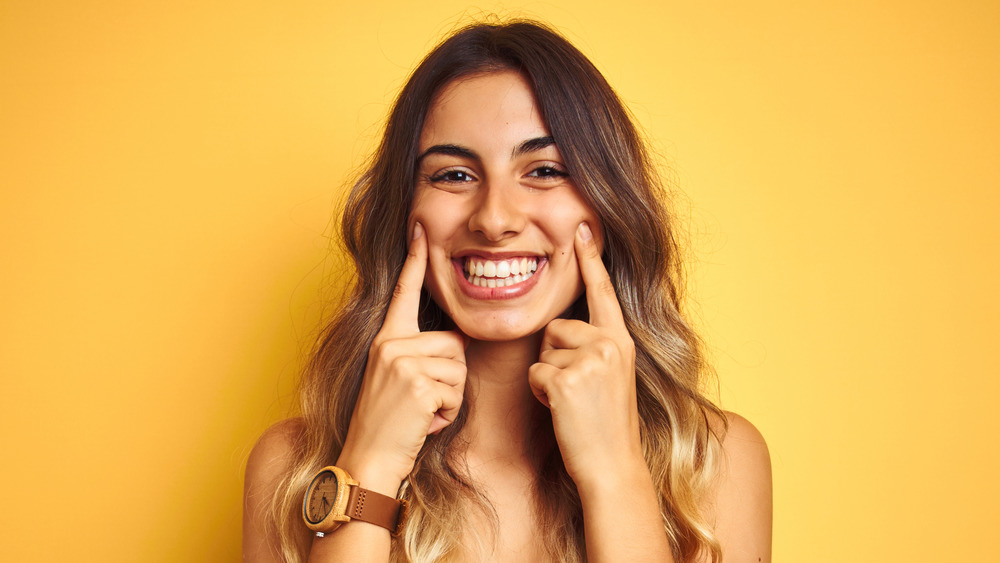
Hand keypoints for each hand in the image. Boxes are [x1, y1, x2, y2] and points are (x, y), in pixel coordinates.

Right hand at [338, 223, 466, 493]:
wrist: (367, 459)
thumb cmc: (389, 425)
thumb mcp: (396, 379)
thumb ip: (417, 354)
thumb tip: (454, 341)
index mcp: (385, 339)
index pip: (403, 292)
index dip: (414, 260)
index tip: (420, 227)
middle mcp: (390, 345)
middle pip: (454, 343)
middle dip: (450, 377)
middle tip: (421, 401)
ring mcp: (402, 364)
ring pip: (459, 369)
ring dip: (450, 398)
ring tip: (420, 413)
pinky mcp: (417, 385)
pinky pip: (455, 393)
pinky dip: (447, 415)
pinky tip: (423, 424)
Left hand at [528, 222, 641, 487]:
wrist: (612, 465)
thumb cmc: (605, 426)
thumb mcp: (611, 377)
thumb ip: (595, 348)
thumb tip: (563, 328)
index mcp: (621, 341)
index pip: (602, 292)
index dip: (590, 259)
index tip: (583, 225)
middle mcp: (610, 344)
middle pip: (556, 328)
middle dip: (555, 357)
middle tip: (578, 393)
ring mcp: (590, 360)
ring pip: (543, 351)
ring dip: (548, 377)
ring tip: (573, 402)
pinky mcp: (567, 379)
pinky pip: (535, 374)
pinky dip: (542, 394)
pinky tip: (563, 411)